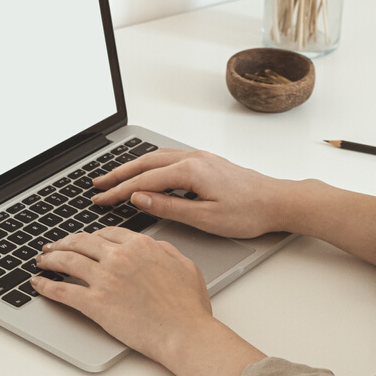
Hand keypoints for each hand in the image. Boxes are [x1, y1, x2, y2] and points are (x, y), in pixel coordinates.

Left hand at [32, 227, 266, 375]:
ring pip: (67, 260)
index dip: (91, 236)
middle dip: (63, 242)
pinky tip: (37, 284)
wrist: (184, 333)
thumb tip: (153, 246)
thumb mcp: (185, 266)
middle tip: (53, 246)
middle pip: (81, 242)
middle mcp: (119, 257)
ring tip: (42, 260)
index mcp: (139, 246)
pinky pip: (62, 290)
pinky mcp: (95, 303)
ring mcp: (105, 279)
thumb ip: (165, 251)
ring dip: (50, 258)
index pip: (107, 233)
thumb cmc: (188, 307)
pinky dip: (46, 285)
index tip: (84, 240)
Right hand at [90, 149, 293, 238]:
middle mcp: (192, 158)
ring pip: (155, 158)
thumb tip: (139, 198)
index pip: (143, 181)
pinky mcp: (205, 162)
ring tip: (113, 177)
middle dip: (117, 174)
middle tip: (96, 184)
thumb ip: (169, 206)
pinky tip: (144, 172)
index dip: (118, 191)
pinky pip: (168, 158)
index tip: (100, 199)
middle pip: (144, 163)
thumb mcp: (205, 218)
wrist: (279, 202)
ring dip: (132, 167)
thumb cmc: (249, 212)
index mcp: (190, 170)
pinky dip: (149, 164)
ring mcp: (199, 157)